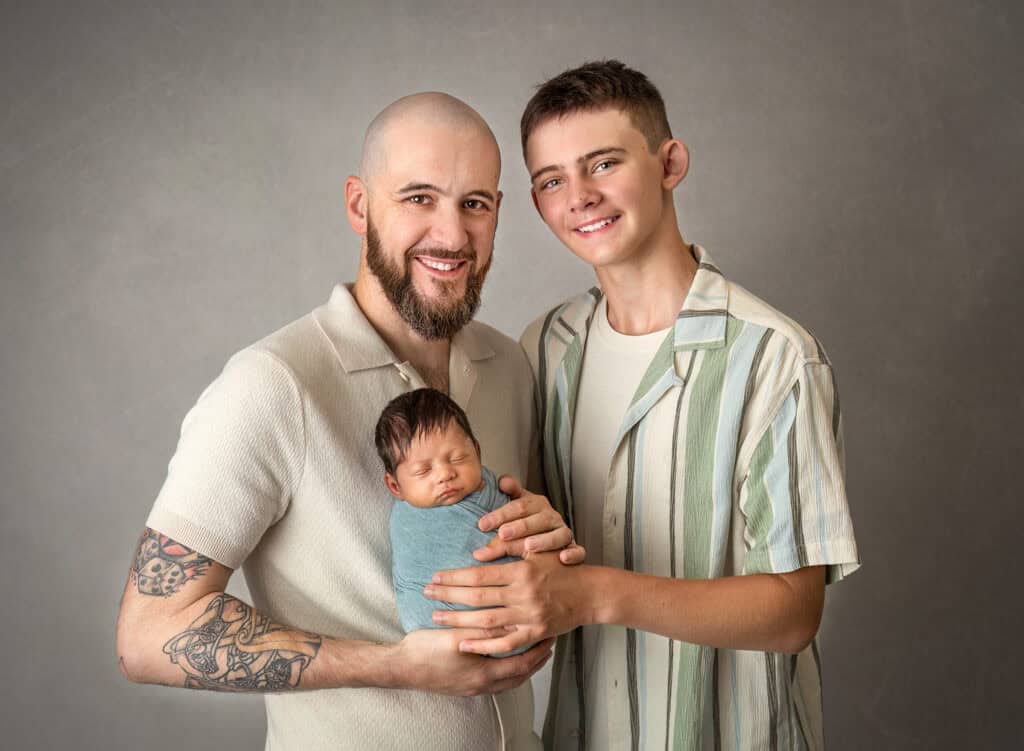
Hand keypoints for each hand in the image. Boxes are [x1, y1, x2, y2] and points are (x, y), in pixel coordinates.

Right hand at [389, 627, 552, 695]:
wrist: (399, 668)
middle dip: (536, 659)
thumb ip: (483, 631)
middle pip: (520, 675)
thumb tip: (510, 623)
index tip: (550, 634)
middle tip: (549, 643)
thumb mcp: (456, 636)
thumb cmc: (425, 650)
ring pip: (509, 680)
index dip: (538, 649)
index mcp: (483, 673)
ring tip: (533, 651)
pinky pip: (496, 682)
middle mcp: (482, 685)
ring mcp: (473, 688)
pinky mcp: (465, 687)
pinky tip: (505, 659)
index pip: (522, 663)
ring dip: (523, 665)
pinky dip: (508, 670)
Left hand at [426, 553, 589, 654]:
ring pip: (485, 620)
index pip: (480, 574)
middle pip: (477, 596)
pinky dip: (483, 645)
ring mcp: (528, 616)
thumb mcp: (537, 552)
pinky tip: (463, 643)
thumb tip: (479, 553)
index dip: (455, 576)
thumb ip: (510, 550)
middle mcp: (523, 593)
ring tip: (436, 617)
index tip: (435, 576)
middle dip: (448, 595)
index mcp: (521, 571)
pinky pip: (505, 643)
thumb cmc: (562, 568)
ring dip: (458, 619)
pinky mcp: (534, 633)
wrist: (589, 592)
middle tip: (426, 592)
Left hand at [474, 475, 585, 564]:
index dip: (501, 514)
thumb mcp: (518, 507)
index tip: (483, 524)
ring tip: (529, 546)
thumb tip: (502, 481)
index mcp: (538, 504)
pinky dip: (573, 554)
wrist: (553, 536)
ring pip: (559, 534)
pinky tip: (563, 558)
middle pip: (538, 520)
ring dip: (544, 540)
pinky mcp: (574, 549)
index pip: (520, 506)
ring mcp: (564, 533)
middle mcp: (552, 517)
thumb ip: (510, 496)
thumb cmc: (529, 522)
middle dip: (520, 527)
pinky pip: (578, 551)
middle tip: (502, 534)